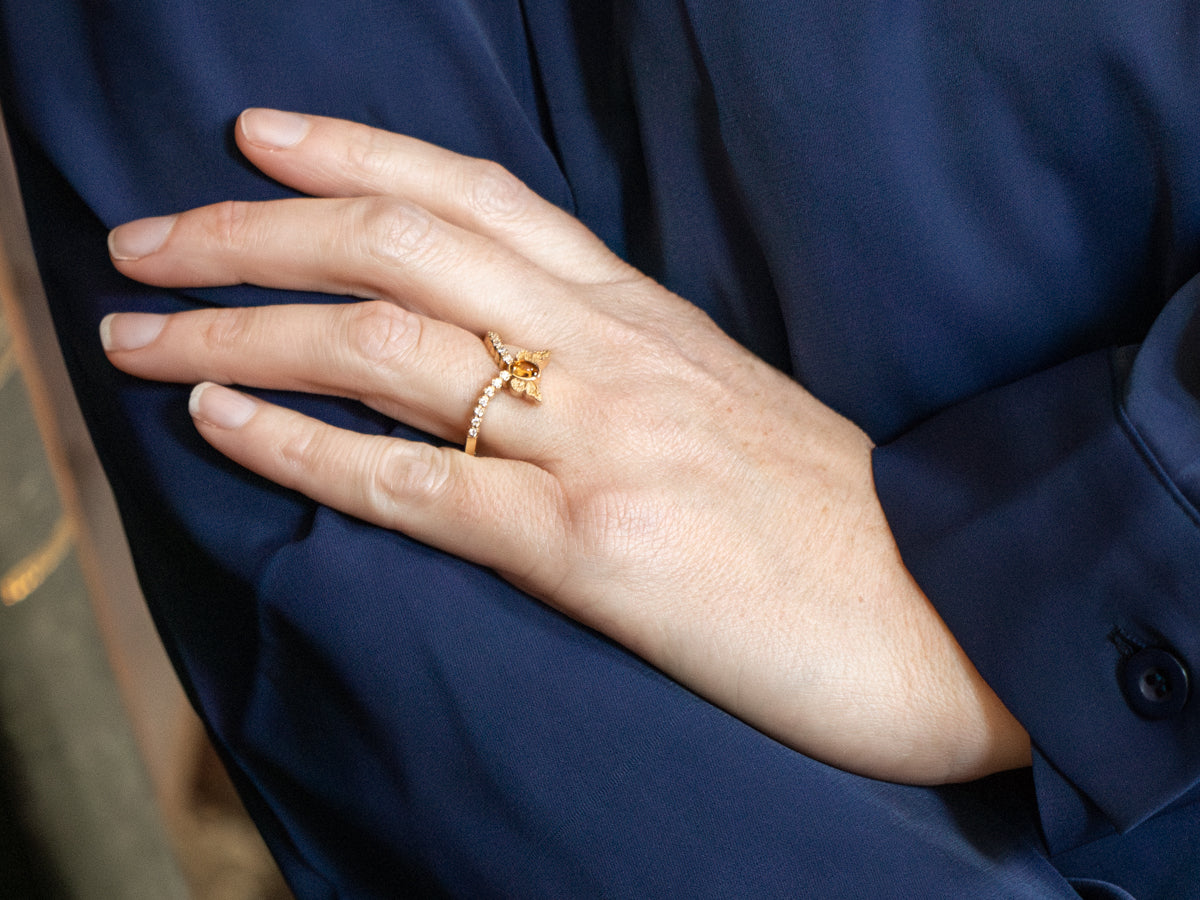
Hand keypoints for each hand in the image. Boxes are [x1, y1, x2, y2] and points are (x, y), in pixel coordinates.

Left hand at [102, 108, 1029, 783]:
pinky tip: (216, 418)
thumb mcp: (728, 408)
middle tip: (147, 237)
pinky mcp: (591, 550)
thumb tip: (525, 364)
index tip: (260, 138)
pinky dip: (297, 446)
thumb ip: (626, 370)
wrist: (948, 616)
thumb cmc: (842, 522)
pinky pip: (410, 484)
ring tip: (138, 329)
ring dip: (238, 327)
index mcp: (646, 319)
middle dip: (252, 230)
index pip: (481, 197)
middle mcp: (611, 357)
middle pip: (400, 249)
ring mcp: (598, 446)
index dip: (359, 153)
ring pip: (382, 350)